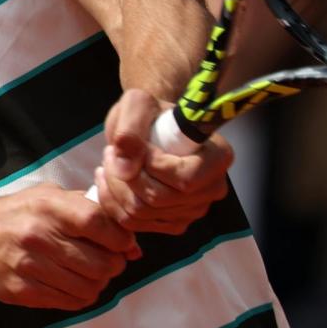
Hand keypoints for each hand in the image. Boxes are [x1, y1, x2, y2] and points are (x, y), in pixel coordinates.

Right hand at [0, 184, 140, 310]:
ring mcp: (29, 266)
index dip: (119, 236)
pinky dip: (80, 296)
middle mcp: (38, 236)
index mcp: (48, 207)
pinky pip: (68, 301)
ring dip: (99, 283)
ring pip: (88, 286)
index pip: (97, 222)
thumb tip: (131, 243)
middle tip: (111, 261)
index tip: (123, 241)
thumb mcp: (48, 197)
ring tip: (93, 273)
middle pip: (99, 261)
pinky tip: (75, 284)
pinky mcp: (23, 291)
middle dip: (114, 264)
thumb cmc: (17, 214)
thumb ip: (89, 211)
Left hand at [93, 89, 232, 234]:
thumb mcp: (138, 103)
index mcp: (218, 157)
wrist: (150, 127)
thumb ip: (131, 129)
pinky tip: (109, 180)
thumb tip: (126, 167)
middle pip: (160, 199)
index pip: (184, 178)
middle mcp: (212, 188)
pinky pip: (135, 224)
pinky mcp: (173, 223)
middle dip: (125, 177)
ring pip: (143, 213)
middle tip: (109, 153)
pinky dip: (113, 203)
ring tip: (108, 163)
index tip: (132, 145)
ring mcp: (193, 210)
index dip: (151, 166)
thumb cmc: (150, 111)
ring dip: (115, 188)